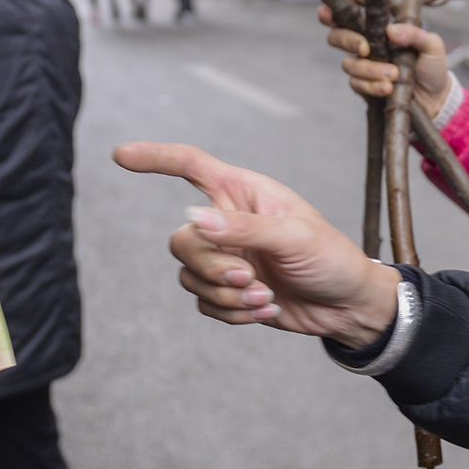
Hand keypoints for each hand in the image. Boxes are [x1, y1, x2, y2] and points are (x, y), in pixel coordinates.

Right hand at [113, 141, 401, 348]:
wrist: (347, 306)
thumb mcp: (294, 236)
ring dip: (225, 294)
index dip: (155, 158)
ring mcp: (226, 257)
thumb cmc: (329, 258)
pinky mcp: (228, 290)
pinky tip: (265, 310)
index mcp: (243, 193)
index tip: (121, 156)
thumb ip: (244, 228)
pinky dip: (231, 312)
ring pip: (189, 275)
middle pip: (182, 239)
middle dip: (210, 266)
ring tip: (264, 297)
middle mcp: (228, 222)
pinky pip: (204, 302)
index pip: (190, 165)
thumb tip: (194, 218)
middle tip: (248, 278)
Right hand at [318, 6, 452, 119]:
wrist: (436, 98)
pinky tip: (388, 88)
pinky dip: (372, 86)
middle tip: (365, 48)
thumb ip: (414, 33)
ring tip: (393, 75)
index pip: (349, 17)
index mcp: (378, 29)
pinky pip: (357, 84)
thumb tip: (390, 31)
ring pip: (349, 64)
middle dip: (348, 41)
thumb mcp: (432, 45)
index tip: (326, 13)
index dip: (331, 14)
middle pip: (337, 37)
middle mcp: (366, 45)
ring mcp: (364, 67)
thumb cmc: (432, 66)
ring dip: (369, 69)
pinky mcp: (365, 87)